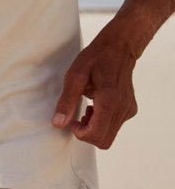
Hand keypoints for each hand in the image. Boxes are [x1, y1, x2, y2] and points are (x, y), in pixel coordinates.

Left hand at [52, 22, 143, 148]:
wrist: (119, 47)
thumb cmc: (95, 58)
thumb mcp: (74, 77)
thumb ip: (66, 101)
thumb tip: (57, 124)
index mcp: (110, 101)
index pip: (96, 135)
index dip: (80, 133)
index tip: (72, 121)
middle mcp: (123, 108)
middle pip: (104, 140)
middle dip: (86, 133)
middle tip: (78, 116)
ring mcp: (129, 110)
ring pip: (110, 135)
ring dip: (94, 128)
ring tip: (87, 108)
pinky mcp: (130, 109)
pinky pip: (115, 126)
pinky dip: (102, 122)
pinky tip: (95, 106)